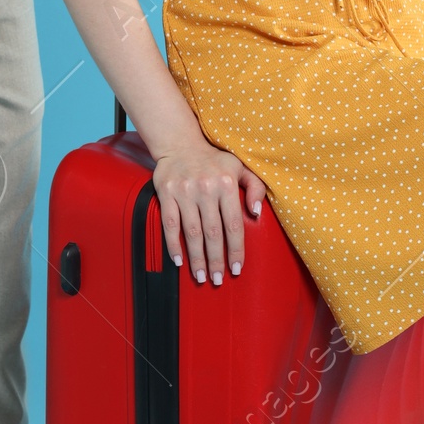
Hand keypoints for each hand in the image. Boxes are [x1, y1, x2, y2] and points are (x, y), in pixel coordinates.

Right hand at [152, 138, 266, 285]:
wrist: (180, 143)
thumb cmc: (215, 160)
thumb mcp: (240, 167)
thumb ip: (255, 188)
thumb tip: (257, 214)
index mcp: (227, 183)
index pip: (233, 224)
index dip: (235, 249)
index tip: (236, 269)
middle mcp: (206, 188)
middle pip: (213, 232)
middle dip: (216, 259)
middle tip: (217, 279)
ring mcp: (185, 191)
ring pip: (192, 232)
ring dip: (196, 257)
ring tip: (201, 276)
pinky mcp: (166, 193)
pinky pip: (170, 223)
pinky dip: (173, 244)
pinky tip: (179, 260)